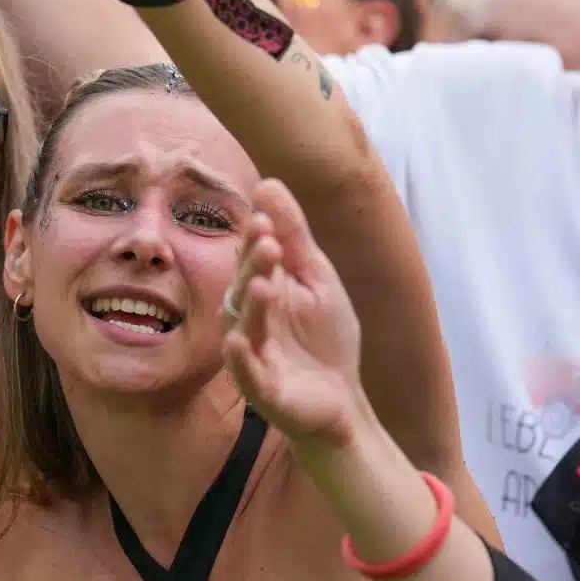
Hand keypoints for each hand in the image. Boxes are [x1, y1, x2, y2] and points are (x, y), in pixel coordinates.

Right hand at [222, 179, 364, 447]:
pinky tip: (237, 340)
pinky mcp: (261, 389)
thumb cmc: (325, 338)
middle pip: (244, 289)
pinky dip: (239, 358)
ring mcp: (252, 354)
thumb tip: (267, 183)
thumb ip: (293, 235)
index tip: (264, 218)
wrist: (342, 398)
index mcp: (261, 289)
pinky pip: (244, 372)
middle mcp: (249, 319)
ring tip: (264, 284)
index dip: (255, 240)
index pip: (251, 259)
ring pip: (243, 326)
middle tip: (269, 244)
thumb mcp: (317, 278)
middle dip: (254, 266)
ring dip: (251, 306)